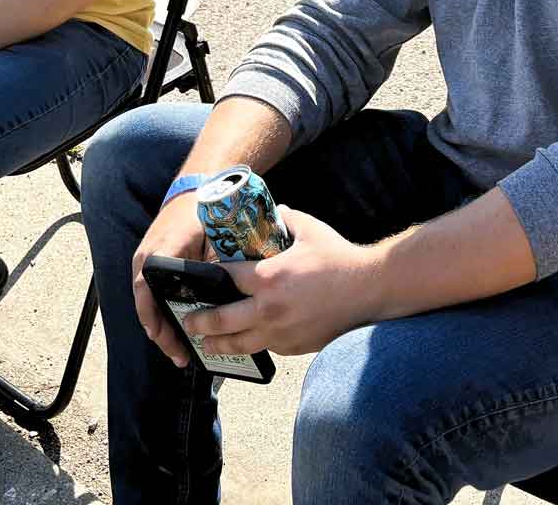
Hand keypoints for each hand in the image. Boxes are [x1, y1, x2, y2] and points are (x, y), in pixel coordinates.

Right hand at [132, 193, 209, 366]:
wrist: (193, 189)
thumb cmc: (203, 213)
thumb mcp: (213, 237)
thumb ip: (216, 265)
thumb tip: (229, 296)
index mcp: (159, 252)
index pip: (147, 290)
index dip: (154, 317)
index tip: (165, 338)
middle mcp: (146, 257)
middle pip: (146, 303)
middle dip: (162, 332)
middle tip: (180, 356)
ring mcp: (146, 260)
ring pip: (148, 301)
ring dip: (162, 325)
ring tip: (180, 351)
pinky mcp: (151, 262)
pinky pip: (152, 292)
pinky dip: (163, 311)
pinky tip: (177, 327)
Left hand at [192, 207, 377, 357]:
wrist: (369, 290)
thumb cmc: (338, 257)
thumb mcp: (308, 229)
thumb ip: (285, 218)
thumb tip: (274, 210)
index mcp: (268, 278)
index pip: (225, 278)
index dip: (209, 277)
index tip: (198, 278)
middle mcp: (269, 309)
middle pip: (221, 321)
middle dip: (199, 322)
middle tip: (188, 321)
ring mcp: (281, 333)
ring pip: (240, 344)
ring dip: (219, 345)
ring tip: (206, 345)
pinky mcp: (294, 347)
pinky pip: (267, 347)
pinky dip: (254, 344)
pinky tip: (248, 341)